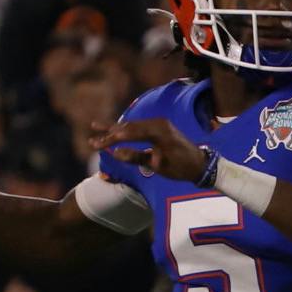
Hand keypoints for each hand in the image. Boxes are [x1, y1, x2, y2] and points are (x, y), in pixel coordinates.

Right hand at [93, 116, 207, 183]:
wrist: (200, 163)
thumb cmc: (181, 167)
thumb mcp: (159, 166)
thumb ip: (137, 158)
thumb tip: (116, 153)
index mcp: (159, 131)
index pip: (129, 133)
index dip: (111, 139)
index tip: (97, 145)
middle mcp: (158, 123)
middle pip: (128, 127)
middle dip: (108, 134)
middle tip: (91, 141)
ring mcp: (159, 123)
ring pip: (131, 125)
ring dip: (114, 129)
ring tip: (95, 128)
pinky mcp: (158, 127)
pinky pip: (138, 127)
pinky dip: (124, 129)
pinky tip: (112, 129)